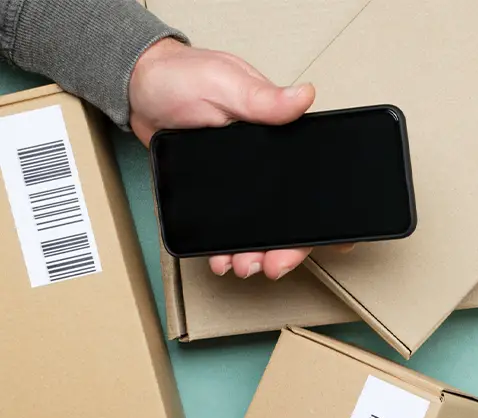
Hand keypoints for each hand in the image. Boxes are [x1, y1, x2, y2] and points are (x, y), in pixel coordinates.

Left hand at [128, 38, 340, 279]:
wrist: (138, 87)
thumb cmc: (183, 76)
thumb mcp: (228, 83)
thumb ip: (264, 98)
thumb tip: (304, 97)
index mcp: (279, 140)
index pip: (310, 183)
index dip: (321, 216)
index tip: (324, 241)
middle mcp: (265, 167)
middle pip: (288, 218)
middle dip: (284, 249)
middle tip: (272, 265)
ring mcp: (240, 185)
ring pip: (257, 230)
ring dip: (254, 254)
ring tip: (241, 266)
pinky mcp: (214, 195)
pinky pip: (225, 229)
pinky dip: (224, 248)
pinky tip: (219, 257)